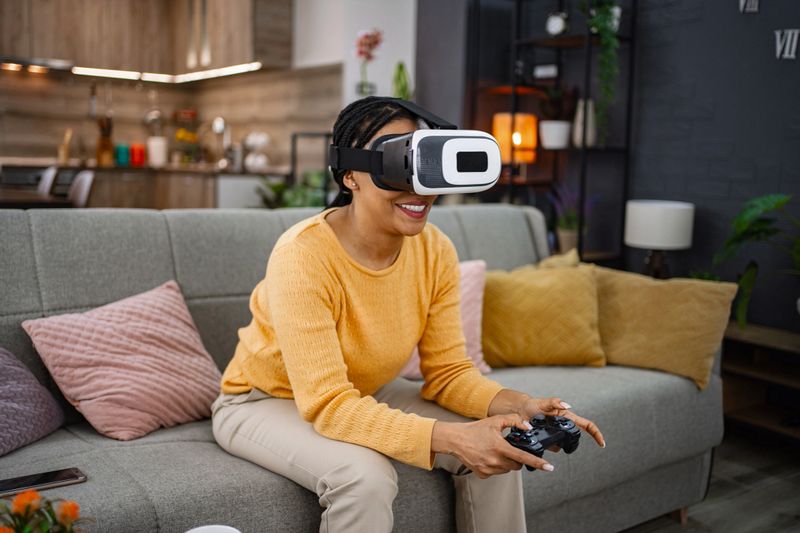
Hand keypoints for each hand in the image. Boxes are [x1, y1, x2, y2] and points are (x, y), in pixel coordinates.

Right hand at [431, 415, 554, 478]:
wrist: (455, 439)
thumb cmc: (475, 429)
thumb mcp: (495, 421)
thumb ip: (514, 421)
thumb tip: (528, 427)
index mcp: (500, 447)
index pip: (523, 457)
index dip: (538, 462)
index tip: (549, 467)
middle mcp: (495, 460)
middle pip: (516, 464)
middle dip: (517, 458)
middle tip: (509, 449)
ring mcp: (488, 469)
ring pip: (506, 469)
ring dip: (506, 462)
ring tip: (495, 451)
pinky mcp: (482, 474)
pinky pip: (496, 472)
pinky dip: (496, 466)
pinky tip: (487, 456)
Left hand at [519, 397, 605, 448]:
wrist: (520, 411)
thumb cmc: (534, 405)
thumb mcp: (544, 402)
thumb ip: (555, 402)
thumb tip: (568, 405)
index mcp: (567, 417)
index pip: (587, 425)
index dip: (596, 434)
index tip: (602, 444)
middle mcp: (564, 427)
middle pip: (573, 439)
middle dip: (566, 441)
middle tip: (552, 436)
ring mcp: (556, 435)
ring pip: (560, 446)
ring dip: (551, 444)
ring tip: (539, 433)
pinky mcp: (547, 441)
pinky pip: (549, 448)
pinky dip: (544, 446)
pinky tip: (536, 440)